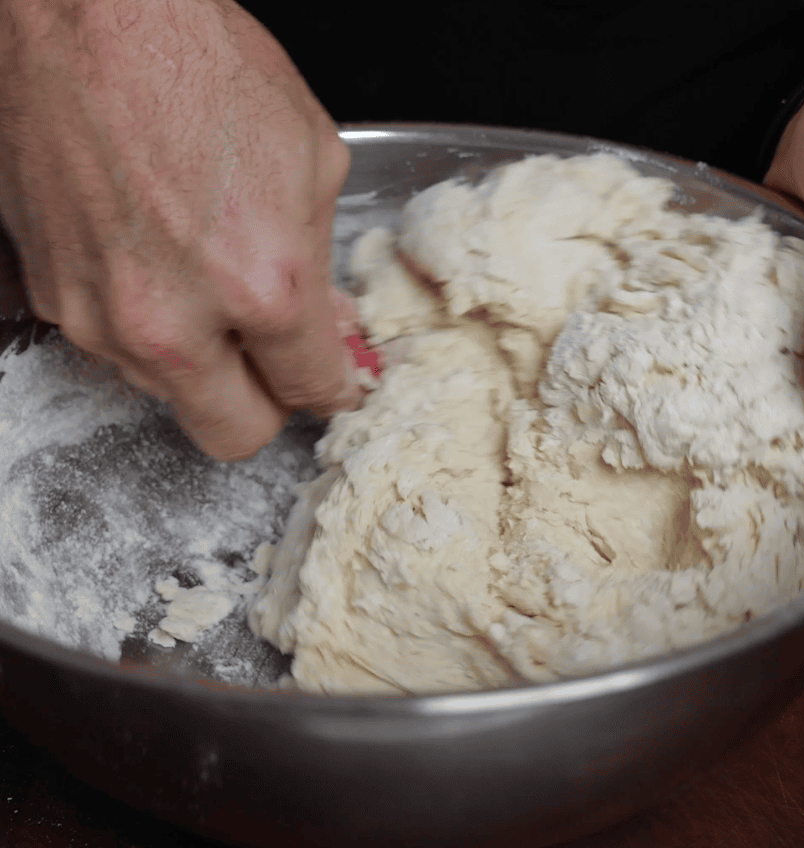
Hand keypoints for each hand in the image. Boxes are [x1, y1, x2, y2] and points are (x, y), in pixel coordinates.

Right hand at [0, 0, 356, 459]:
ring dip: (203, 366)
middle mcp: (176, 320)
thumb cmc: (198, 62)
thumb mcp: (312, 162)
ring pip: (172, 396)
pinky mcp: (54, 300)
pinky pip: (119, 351)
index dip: (332, 386)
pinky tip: (160, 269)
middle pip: (234, 434)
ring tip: (210, 293)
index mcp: (263, 285)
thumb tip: (332, 326)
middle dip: (265, 405)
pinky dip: (150, 329)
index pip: (311, 389)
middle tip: (275, 363)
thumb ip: (324, 269)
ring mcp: (104, 318)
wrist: (83, 12)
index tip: (332, 378)